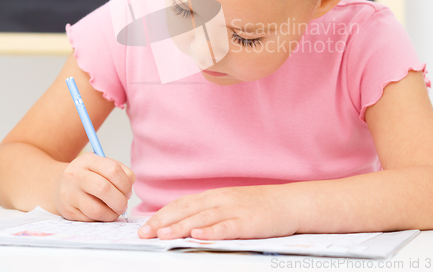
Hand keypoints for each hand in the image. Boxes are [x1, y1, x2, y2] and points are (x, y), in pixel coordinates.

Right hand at [53, 152, 135, 221]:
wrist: (58, 184)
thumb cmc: (87, 174)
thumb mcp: (101, 164)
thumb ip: (119, 171)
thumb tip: (130, 186)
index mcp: (87, 160)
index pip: (113, 170)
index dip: (126, 183)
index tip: (128, 190)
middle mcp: (75, 176)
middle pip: (104, 189)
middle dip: (120, 200)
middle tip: (124, 203)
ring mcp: (69, 194)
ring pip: (97, 209)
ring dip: (112, 213)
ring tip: (116, 210)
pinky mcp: (67, 211)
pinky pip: (90, 219)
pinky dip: (102, 218)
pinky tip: (104, 213)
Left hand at [137, 184, 300, 239]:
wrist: (288, 202)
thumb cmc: (259, 206)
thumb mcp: (230, 204)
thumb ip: (209, 211)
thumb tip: (185, 223)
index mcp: (215, 196)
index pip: (182, 204)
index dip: (162, 215)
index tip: (145, 226)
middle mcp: (221, 200)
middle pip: (187, 210)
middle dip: (163, 222)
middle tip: (144, 233)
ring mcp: (234, 210)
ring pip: (202, 218)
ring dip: (181, 226)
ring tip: (162, 235)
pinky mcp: (247, 222)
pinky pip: (226, 227)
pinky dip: (211, 231)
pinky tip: (198, 236)